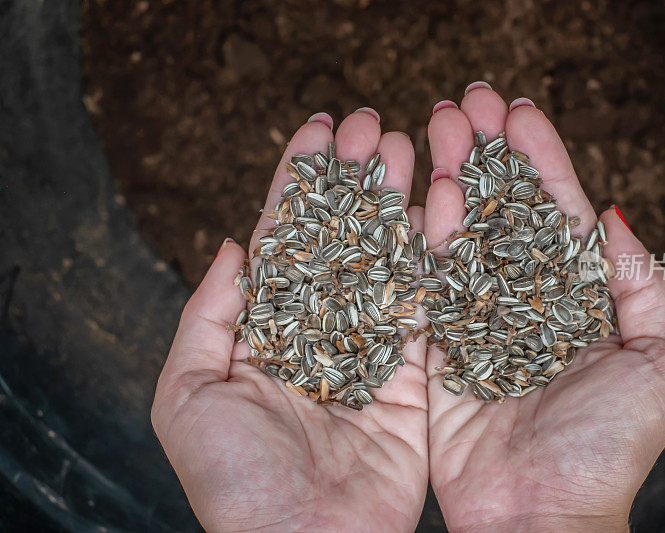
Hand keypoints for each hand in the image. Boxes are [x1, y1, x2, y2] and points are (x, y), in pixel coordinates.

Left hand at [152, 110, 429, 531]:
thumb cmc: (234, 481)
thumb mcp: (187, 395)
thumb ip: (207, 315)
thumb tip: (231, 245)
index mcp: (266, 330)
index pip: (284, 238)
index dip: (300, 182)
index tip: (320, 128)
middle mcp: (321, 332)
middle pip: (342, 238)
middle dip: (356, 178)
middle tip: (375, 122)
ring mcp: (372, 350)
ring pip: (387, 260)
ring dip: (396, 201)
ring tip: (410, 144)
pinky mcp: (416, 375)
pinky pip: (427, 305)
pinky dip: (432, 255)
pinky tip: (440, 205)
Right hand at [422, 86, 664, 531]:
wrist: (542, 516)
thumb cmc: (609, 448)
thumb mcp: (661, 364)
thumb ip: (642, 285)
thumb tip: (612, 216)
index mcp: (577, 300)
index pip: (554, 213)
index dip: (539, 159)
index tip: (519, 111)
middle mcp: (524, 301)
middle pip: (501, 212)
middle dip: (485, 154)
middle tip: (465, 101)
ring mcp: (476, 320)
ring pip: (461, 234)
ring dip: (450, 176)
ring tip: (436, 125)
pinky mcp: (435, 346)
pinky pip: (428, 281)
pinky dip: (426, 235)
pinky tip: (423, 190)